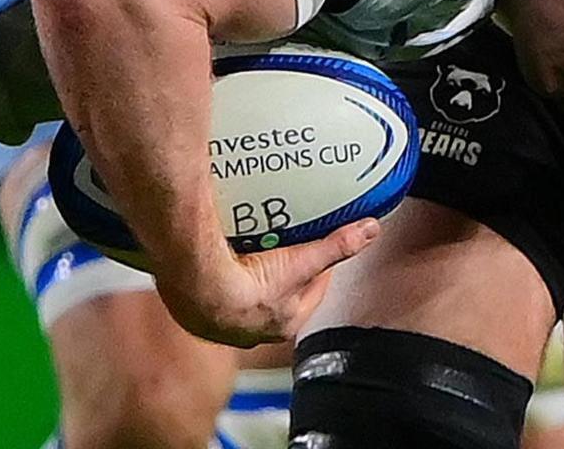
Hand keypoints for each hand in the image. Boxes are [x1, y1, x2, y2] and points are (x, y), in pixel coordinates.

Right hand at [159, 219, 379, 347]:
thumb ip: (336, 247)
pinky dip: (213, 278)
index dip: (316, 271)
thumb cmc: (249, 285)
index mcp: (283, 324)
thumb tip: (371, 231)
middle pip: (274, 296)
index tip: (316, 251)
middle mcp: (252, 331)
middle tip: (277, 245)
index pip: (309, 294)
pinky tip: (210, 258)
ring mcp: (220, 325)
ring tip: (244, 246)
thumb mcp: (302, 262)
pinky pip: (208, 292)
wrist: (198, 288)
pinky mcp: (193, 314)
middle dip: (277, 274)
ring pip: (240, 296)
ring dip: (243, 276)